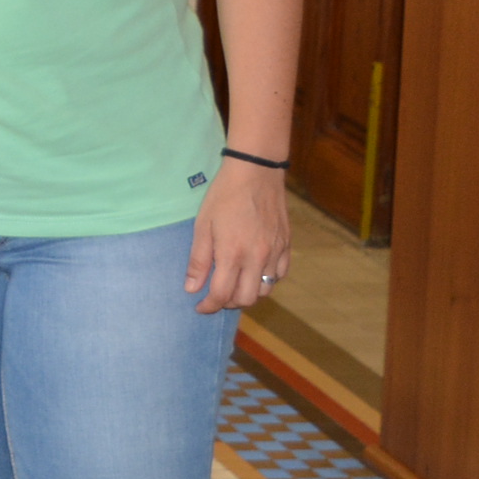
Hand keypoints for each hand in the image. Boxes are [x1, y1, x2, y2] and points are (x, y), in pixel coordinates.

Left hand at [184, 156, 291, 311]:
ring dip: (248, 293)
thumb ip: (198, 260)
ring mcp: (275, 252)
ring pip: (265, 290)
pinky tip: (254, 270)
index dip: (209, 306)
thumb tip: (192, 289)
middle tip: (216, 294)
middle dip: (228, 303)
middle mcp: (257, 258)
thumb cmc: (224, 196)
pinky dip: (266, 280)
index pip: (222, 295)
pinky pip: (279, 275)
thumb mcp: (203, 225)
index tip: (200, 306)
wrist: (256, 172)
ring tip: (234, 283)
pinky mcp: (286, 245)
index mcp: (233, 254)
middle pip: (246, 299)